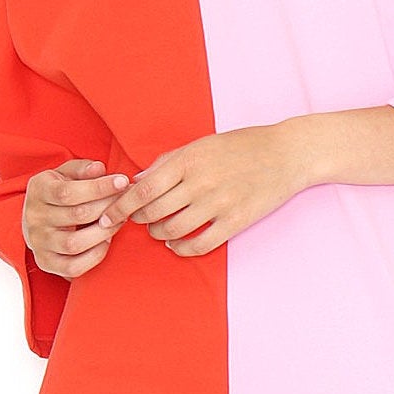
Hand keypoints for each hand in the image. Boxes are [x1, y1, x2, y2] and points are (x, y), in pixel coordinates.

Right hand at [22, 158, 130, 280]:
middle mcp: (34, 218)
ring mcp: (38, 243)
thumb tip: (99, 169)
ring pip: (74, 243)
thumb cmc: (58, 192)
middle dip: (108, 208)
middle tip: (126, 202)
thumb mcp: (65, 173)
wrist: (36, 218)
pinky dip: (94, 255)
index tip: (123, 182)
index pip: (69, 192)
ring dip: (103, 233)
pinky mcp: (45, 263)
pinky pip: (73, 267)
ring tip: (119, 221)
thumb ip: (81, 169)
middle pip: (76, 216)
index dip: (99, 187)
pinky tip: (106, 241)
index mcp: (38, 190)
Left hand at [98, 124, 312, 256]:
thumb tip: (138, 180)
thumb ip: (169, 162)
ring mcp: (219, 204)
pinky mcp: (235, 222)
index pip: (143, 188)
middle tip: (135, 221)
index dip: (120, 206)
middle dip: (137, 220)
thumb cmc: (242, 146)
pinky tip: (177, 245)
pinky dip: (181, 249)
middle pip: (153, 212)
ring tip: (158, 230)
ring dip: (158, 234)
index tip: (107, 216)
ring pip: (173, 230)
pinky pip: (199, 245)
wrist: (287, 154)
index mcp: (189, 160)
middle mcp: (201, 182)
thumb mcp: (202, 144)